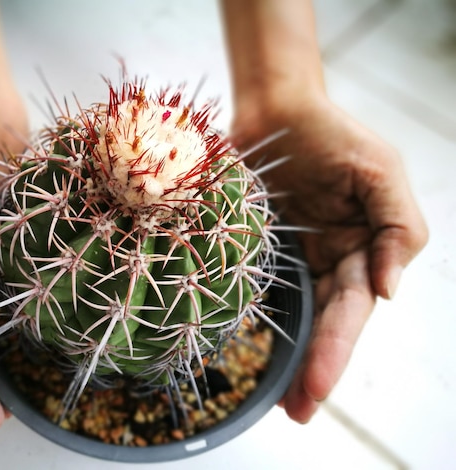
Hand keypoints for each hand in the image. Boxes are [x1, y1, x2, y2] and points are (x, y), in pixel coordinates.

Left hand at [232, 94, 427, 422]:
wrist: (274, 110)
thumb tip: (389, 291)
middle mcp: (331, 259)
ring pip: (295, 315)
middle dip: (315, 368)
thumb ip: (399, 228)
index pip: (352, 309)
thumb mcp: (379, 171)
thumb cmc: (330, 133)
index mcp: (363, 248)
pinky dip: (257, 322)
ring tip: (278, 403)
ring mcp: (295, 257)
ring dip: (288, 358)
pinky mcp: (260, 248)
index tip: (316, 389)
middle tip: (298, 412)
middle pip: (325, 323)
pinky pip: (260, 290)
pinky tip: (245, 353)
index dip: (336, 350)